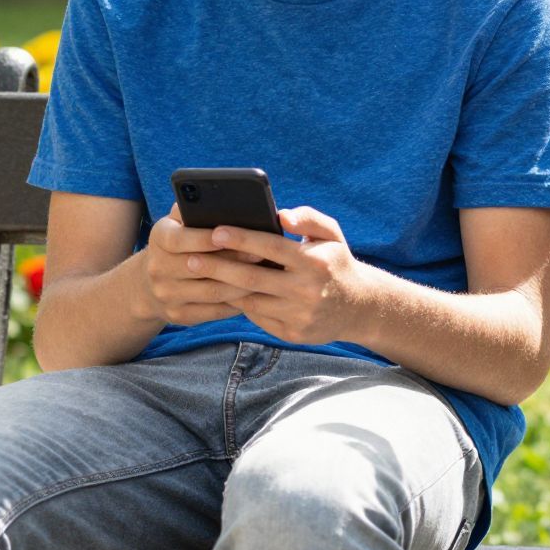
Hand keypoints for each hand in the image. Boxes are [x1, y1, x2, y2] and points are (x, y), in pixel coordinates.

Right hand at [143, 206, 252, 325]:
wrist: (151, 283)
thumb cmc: (181, 242)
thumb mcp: (180, 222)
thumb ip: (197, 208)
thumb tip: (222, 197)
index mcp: (159, 238)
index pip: (181, 239)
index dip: (207, 238)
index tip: (236, 234)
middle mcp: (158, 268)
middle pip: (200, 266)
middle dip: (234, 260)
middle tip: (263, 254)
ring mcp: (166, 295)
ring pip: (212, 291)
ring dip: (242, 284)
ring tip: (266, 274)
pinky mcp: (178, 315)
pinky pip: (214, 311)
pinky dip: (237, 303)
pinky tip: (256, 293)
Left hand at [188, 207, 378, 345]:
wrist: (359, 307)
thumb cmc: (336, 262)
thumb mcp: (332, 234)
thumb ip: (308, 218)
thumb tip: (281, 215)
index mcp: (314, 262)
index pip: (270, 247)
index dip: (241, 238)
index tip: (215, 231)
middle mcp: (306, 291)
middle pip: (252, 278)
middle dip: (218, 267)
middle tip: (190, 259)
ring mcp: (298, 316)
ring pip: (250, 300)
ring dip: (223, 288)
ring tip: (200, 275)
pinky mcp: (292, 334)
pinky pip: (257, 317)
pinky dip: (240, 304)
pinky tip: (224, 292)